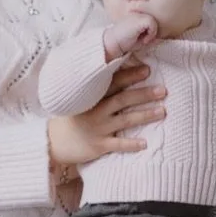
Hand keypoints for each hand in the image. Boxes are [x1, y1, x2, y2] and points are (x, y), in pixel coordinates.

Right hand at [47, 61, 165, 167]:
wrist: (52, 141)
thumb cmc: (69, 119)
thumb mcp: (77, 100)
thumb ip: (94, 89)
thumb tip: (114, 72)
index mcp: (91, 97)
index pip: (113, 83)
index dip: (130, 76)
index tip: (147, 70)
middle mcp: (96, 111)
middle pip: (123, 100)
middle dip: (143, 94)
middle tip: (163, 90)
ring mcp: (98, 128)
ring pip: (125, 120)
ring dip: (145, 115)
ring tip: (162, 111)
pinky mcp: (98, 145)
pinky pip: (117, 145)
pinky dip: (131, 144)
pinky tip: (145, 143)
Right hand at [103, 13, 158, 59]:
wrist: (113, 42)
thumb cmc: (126, 42)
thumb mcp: (142, 40)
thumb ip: (152, 37)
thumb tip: (162, 38)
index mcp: (139, 15)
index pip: (153, 22)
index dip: (152, 32)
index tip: (144, 39)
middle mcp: (140, 12)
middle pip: (156, 21)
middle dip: (152, 32)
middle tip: (144, 40)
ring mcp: (140, 14)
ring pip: (156, 22)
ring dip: (152, 33)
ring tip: (143, 39)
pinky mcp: (141, 18)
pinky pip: (153, 24)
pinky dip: (151, 33)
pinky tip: (143, 39)